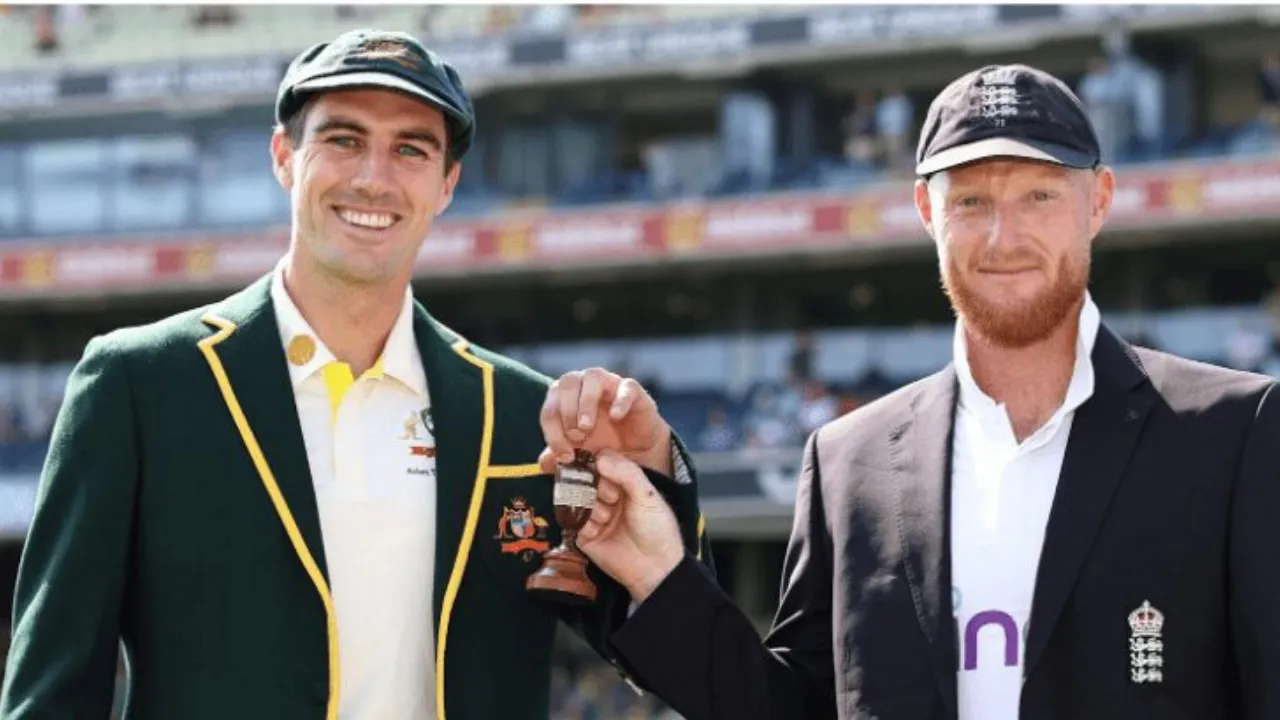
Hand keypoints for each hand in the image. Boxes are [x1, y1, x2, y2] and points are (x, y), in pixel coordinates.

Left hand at [539, 368, 671, 476]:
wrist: (636, 452)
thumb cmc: (602, 447)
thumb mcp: (578, 456)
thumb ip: (559, 457)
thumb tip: (543, 463)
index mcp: (564, 398)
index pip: (550, 407)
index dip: (552, 431)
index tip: (565, 455)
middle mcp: (584, 384)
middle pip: (567, 382)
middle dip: (566, 411)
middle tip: (576, 436)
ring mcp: (609, 383)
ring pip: (592, 377)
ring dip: (586, 401)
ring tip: (587, 427)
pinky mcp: (632, 390)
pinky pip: (625, 387)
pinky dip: (619, 400)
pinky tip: (615, 417)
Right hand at [575, 450, 684, 603]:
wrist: (656, 568)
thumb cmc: (657, 529)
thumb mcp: (647, 495)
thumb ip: (627, 473)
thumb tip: (600, 456)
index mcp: (623, 484)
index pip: (602, 465)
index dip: (599, 465)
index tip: (600, 468)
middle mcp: (606, 497)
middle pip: (585, 481)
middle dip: (594, 488)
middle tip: (610, 499)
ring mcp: (594, 516)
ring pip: (577, 501)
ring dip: (591, 507)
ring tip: (606, 517)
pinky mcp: (583, 536)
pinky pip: (572, 523)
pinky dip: (583, 524)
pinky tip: (597, 529)